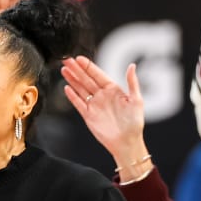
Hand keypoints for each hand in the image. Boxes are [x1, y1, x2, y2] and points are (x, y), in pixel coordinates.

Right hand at [61, 56, 150, 176]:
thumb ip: (132, 82)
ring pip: (80, 89)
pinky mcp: (88, 115)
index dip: (88, 67)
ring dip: (72, 80)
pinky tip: (66, 88)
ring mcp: (94, 105)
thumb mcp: (136, 100)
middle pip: (86, 80)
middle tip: (67, 61)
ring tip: (64, 70)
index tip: (79, 58)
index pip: (98, 75)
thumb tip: (131, 66)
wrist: (126, 142)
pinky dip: (72, 96)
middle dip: (76, 70)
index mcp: (113, 90)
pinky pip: (78, 103)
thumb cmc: (134, 123)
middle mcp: (102, 96)